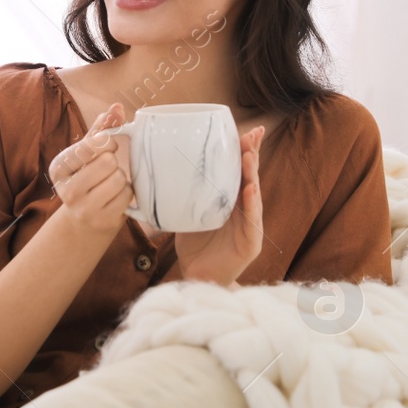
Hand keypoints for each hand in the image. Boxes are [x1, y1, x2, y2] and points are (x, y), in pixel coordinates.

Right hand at [48, 102, 134, 236]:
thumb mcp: (87, 153)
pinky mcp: (103, 221)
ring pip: (119, 178)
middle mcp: (67, 190)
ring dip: (121, 178)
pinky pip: (127, 195)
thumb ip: (101, 128)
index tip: (105, 148)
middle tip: (107, 170)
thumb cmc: (86, 178)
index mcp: (59, 167)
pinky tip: (115, 197)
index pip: (93, 144)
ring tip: (110, 184)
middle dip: (114, 162)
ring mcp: (84, 208)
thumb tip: (116, 107)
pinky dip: (126, 193)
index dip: (106, 142)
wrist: (83, 221)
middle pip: (108, 161)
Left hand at [173, 125, 264, 286]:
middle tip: (253, 133)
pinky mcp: (251, 243)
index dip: (243, 150)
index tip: (246, 130)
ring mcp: (249, 225)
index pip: (237, 170)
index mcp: (229, 199)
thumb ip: (180, 195)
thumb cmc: (194, 246)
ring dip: (252, 173)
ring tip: (249, 155)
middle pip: (249, 176)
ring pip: (253, 194)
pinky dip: (252, 205)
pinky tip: (250, 190)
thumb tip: (154, 172)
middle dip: (252, 153)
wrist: (197, 278)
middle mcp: (242, 208)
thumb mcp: (186, 213)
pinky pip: (252, 221)